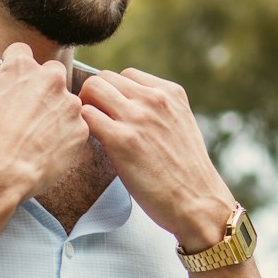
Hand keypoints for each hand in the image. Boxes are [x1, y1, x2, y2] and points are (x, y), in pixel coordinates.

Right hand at [0, 42, 88, 198]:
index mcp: (21, 66)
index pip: (21, 53)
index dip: (15, 69)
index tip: (13, 84)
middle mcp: (50, 79)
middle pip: (52, 73)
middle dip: (43, 88)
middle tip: (28, 113)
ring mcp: (69, 104)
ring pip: (66, 102)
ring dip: (55, 114)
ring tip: (36, 137)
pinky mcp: (80, 130)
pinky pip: (74, 129)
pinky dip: (64, 138)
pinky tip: (46, 151)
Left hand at [78, 68, 232, 247]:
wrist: (197, 202)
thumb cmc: (186, 174)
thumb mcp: (180, 127)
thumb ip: (157, 112)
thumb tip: (125, 110)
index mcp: (170, 92)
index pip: (127, 75)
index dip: (114, 94)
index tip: (112, 114)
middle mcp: (154, 98)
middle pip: (105, 78)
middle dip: (95, 97)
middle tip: (94, 124)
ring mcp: (137, 117)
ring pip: (92, 89)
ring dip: (85, 109)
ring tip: (91, 134)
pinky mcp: (122, 140)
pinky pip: (86, 116)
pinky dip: (80, 127)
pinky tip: (88, 146)